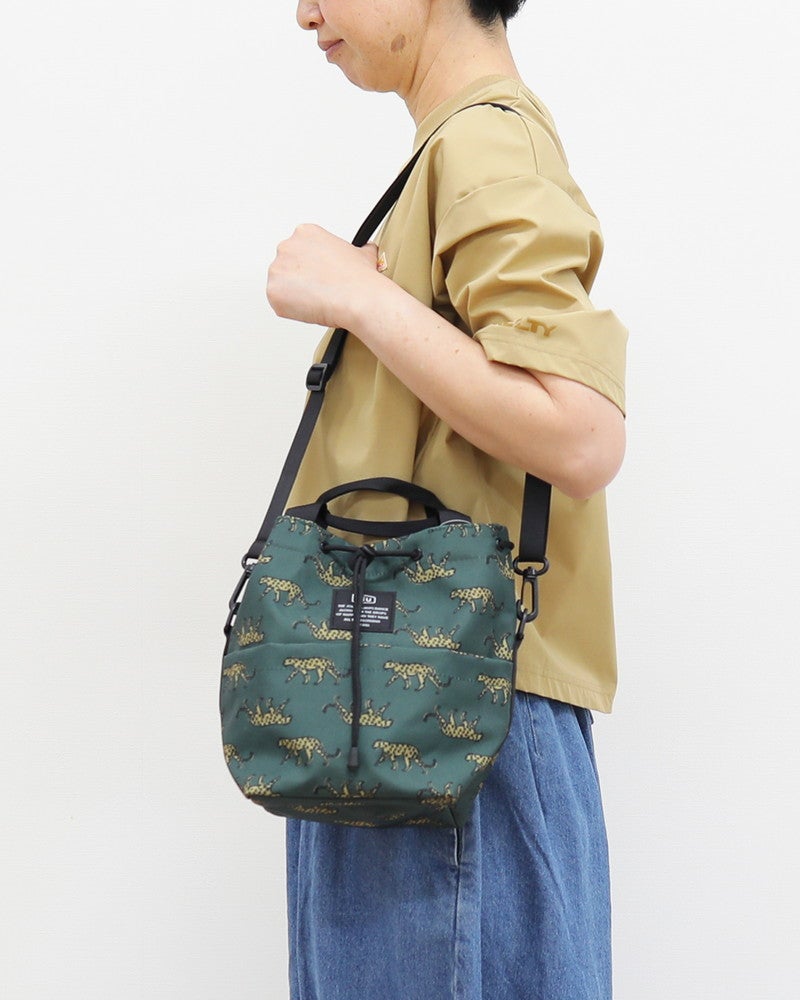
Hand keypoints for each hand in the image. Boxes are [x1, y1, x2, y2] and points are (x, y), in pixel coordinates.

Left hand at [266, 223, 382, 329]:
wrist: (358, 297)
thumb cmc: (358, 278)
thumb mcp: (363, 253)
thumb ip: (357, 250)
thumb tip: (367, 250)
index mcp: (305, 233)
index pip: (299, 252)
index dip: (311, 268)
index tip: (321, 276)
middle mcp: (287, 246)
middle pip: (286, 267)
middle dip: (300, 280)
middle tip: (319, 289)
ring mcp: (277, 269)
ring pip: (281, 286)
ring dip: (295, 295)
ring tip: (317, 299)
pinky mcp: (273, 292)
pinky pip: (278, 304)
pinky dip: (291, 310)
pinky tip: (310, 308)